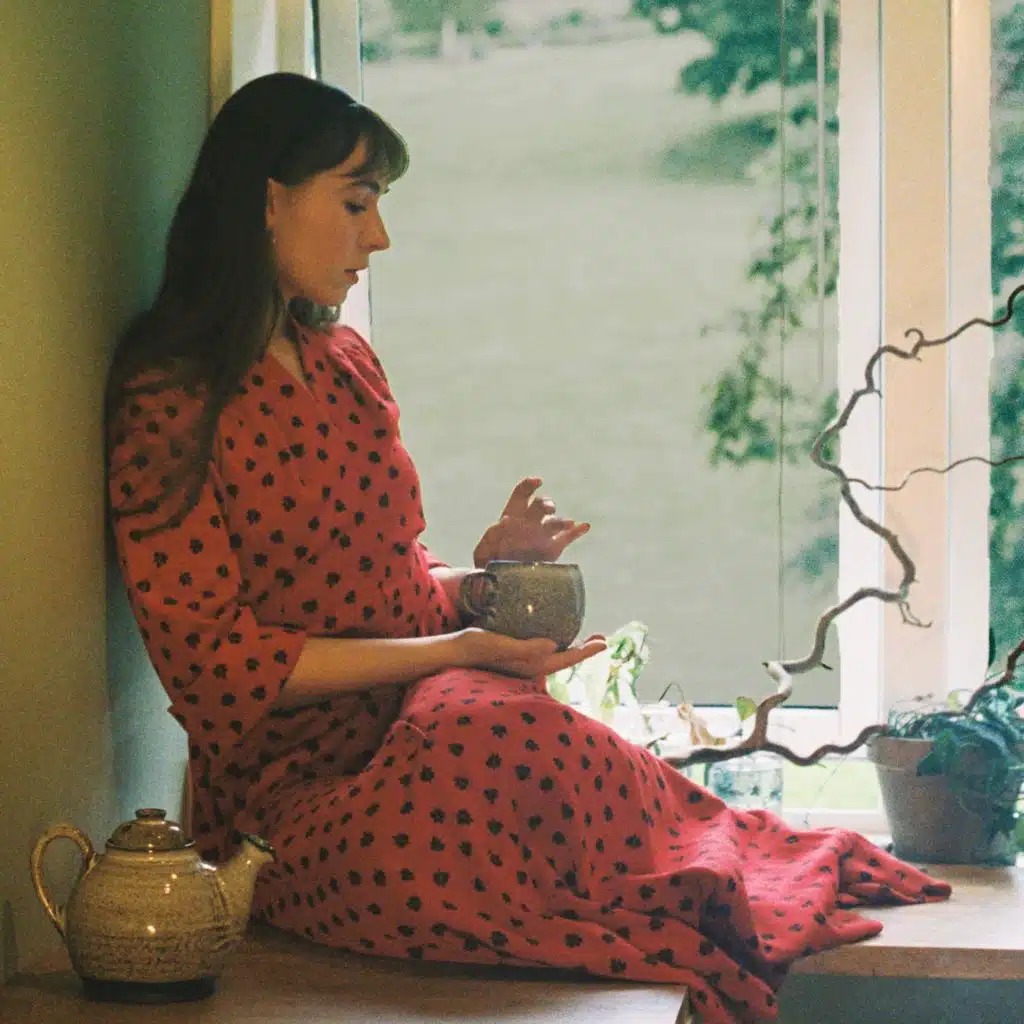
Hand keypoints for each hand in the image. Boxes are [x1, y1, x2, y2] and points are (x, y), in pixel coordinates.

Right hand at [452, 628, 606, 678]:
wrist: (453, 652)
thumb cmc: (475, 647)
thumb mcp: (500, 644)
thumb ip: (525, 648)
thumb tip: (554, 645)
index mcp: (531, 664)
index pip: (565, 658)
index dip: (586, 651)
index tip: (603, 642)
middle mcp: (531, 665)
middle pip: (564, 657)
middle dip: (584, 648)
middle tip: (601, 638)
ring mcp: (523, 661)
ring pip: (554, 654)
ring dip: (572, 645)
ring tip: (586, 637)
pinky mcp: (516, 654)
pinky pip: (542, 649)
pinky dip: (555, 642)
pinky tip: (555, 633)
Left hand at [473, 477, 589, 567]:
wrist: (500, 584)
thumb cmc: (488, 565)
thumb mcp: (483, 551)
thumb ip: (493, 535)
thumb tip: (505, 520)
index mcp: (513, 515)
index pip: (522, 494)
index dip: (530, 485)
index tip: (538, 481)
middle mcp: (530, 521)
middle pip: (541, 505)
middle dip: (546, 503)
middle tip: (548, 508)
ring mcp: (543, 535)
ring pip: (555, 521)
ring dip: (561, 520)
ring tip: (567, 524)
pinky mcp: (553, 550)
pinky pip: (568, 537)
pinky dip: (577, 532)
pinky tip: (584, 526)